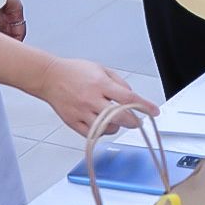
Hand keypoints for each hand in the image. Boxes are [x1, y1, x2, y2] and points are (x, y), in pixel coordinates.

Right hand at [33, 58, 158, 136]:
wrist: (50, 77)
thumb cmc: (75, 72)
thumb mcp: (102, 69)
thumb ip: (119, 83)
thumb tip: (131, 96)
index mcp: (101, 85)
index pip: (129, 98)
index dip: (144, 106)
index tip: (154, 111)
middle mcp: (91, 99)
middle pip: (120, 117)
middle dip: (134, 121)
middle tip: (138, 121)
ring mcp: (81, 112)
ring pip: (106, 128)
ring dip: (117, 127)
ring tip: (117, 120)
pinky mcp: (72, 122)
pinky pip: (91, 134)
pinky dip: (101, 133)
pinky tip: (103, 126)